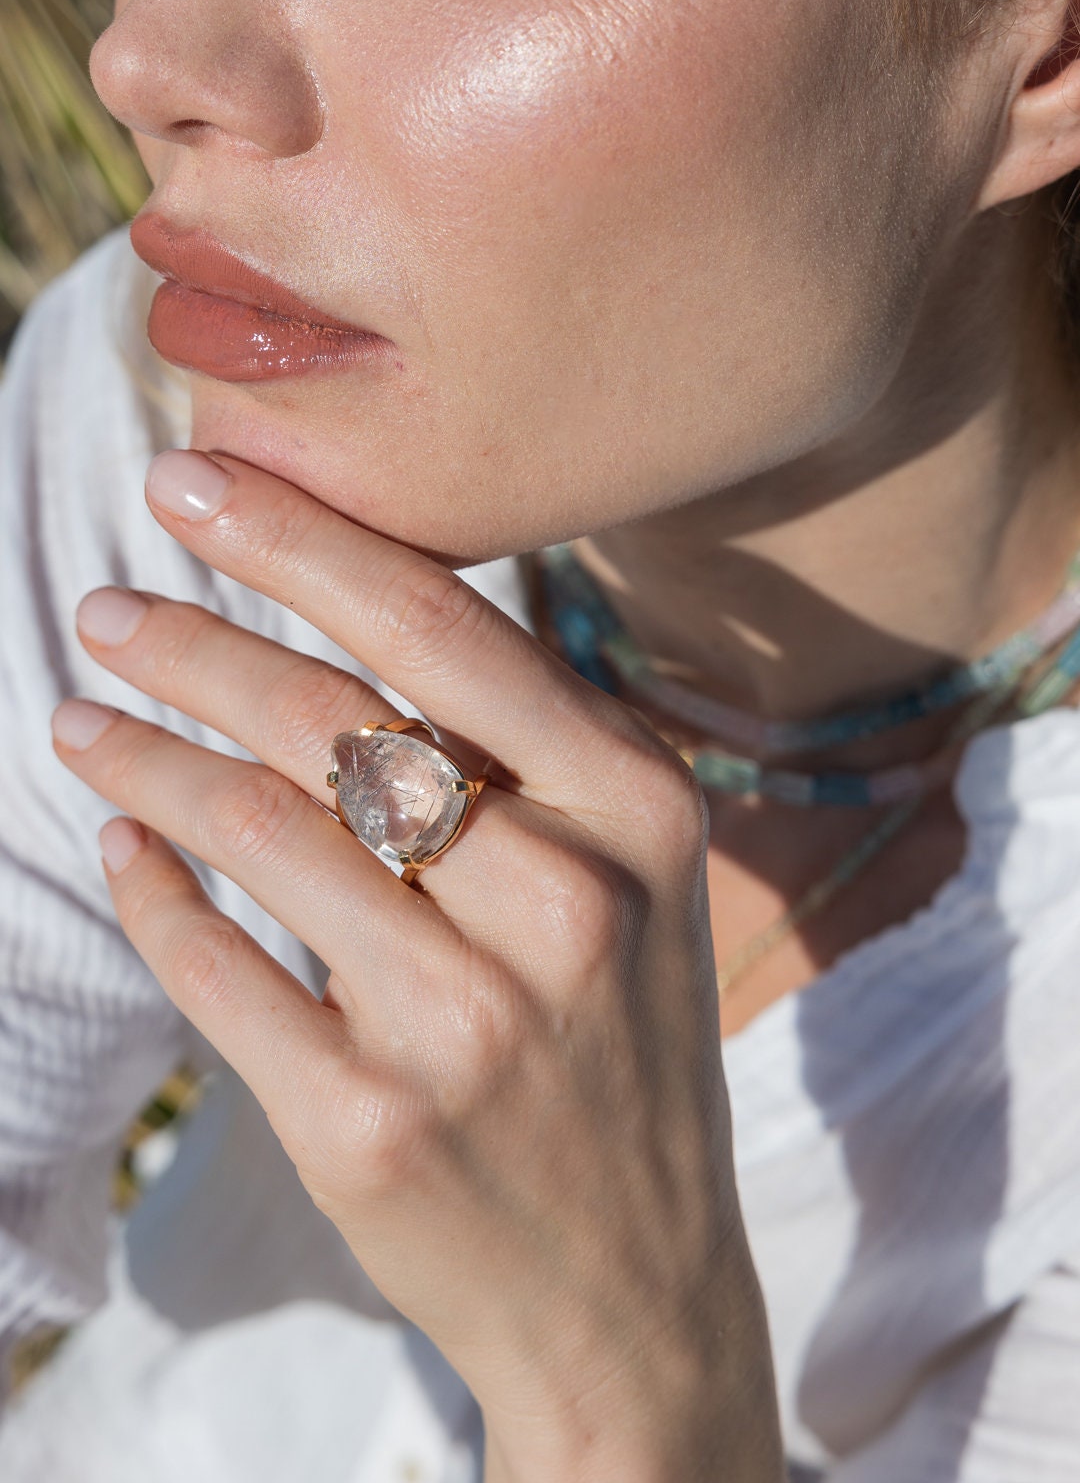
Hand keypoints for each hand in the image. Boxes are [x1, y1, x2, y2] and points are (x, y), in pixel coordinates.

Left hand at [52, 449, 781, 1482]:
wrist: (637, 1288)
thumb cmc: (621, 1043)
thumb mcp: (633, 876)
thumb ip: (523, 748)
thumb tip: (343, 595)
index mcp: (637, 808)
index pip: (438, 627)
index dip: (298, 539)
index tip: (190, 482)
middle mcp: (565, 901)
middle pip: (333, 720)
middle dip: (192, 642)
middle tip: (103, 605)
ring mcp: (467, 1023)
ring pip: (258, 831)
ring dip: (145, 759)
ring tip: (78, 718)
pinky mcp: (369, 1124)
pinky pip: (217, 972)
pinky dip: (152, 894)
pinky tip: (121, 843)